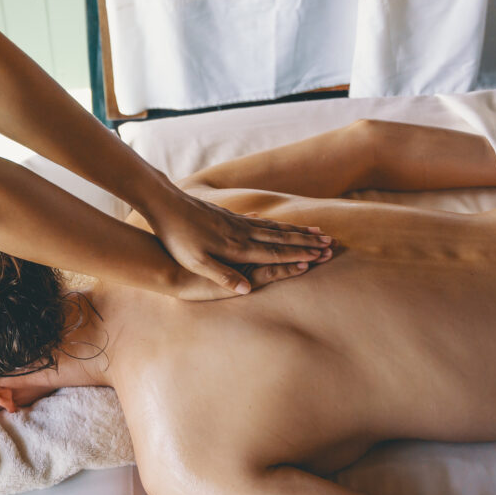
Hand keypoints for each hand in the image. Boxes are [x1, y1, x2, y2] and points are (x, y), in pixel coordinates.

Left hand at [146, 188, 333, 293]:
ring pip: (273, 227)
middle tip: (329, 243)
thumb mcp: (196, 263)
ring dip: (296, 231)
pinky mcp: (228, 215)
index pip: (274, 253)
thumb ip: (222, 276)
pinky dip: (276, 224)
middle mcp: (242, 232)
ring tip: (315, 231)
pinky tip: (279, 224)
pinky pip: (260, 221)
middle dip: (306, 241)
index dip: (298, 255)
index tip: (319, 256)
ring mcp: (236, 221)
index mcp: (237, 247)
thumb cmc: (178, 239)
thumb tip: (247, 289)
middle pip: (280, 238)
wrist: (166, 205)